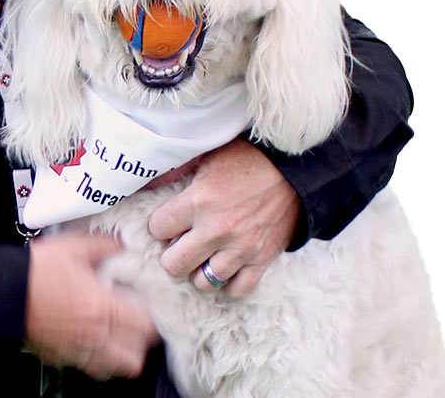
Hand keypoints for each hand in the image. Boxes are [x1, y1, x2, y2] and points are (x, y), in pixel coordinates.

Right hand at [24, 233, 158, 379]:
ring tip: (116, 337)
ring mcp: (75, 350)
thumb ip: (105, 246)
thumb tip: (122, 245)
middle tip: (136, 326)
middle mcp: (93, 335)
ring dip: (118, 355)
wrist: (1, 289)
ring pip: (111, 369)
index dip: (153, 320)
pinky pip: (86, 367)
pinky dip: (94, 358)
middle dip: (139, 344)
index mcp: (102, 308)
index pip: (147, 328)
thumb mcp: (75, 247)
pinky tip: (90, 339)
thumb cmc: (35, 271)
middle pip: (134, 358)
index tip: (150, 310)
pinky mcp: (58, 357)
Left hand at [146, 138, 299, 297]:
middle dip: (172, 256)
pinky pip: (238, 288)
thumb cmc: (250, 159)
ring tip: (204, 256)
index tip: (170, 222)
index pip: (158, 229)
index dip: (161, 226)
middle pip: (174, 265)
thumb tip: (146, 181)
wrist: (298, 170)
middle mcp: (216, 230)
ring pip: (203, 282)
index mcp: (199, 201)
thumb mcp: (209, 155)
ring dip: (200, 270)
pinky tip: (227, 268)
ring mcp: (240, 248)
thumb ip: (177, 170)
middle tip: (181, 245)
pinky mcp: (262, 259)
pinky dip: (230, 282)